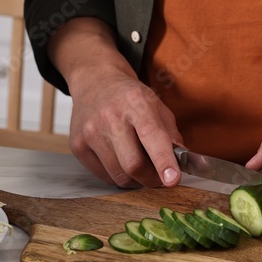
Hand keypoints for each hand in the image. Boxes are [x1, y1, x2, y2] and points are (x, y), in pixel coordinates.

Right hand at [48, 17, 182, 188]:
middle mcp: (110, 117)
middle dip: (151, 178)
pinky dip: (117, 175)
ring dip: (135, 179)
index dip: (163, 161)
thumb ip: (170, 134)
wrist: (94, 81)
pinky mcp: (77, 145)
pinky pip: (103, 176)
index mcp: (136, 103)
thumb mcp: (156, 105)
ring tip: (138, 165)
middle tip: (159, 177)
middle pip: (133, 165)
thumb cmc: (129, 96)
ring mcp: (90, 132)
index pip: (152, 136)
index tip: (173, 180)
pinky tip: (119, 160)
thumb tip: (183, 162)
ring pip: (118, 175)